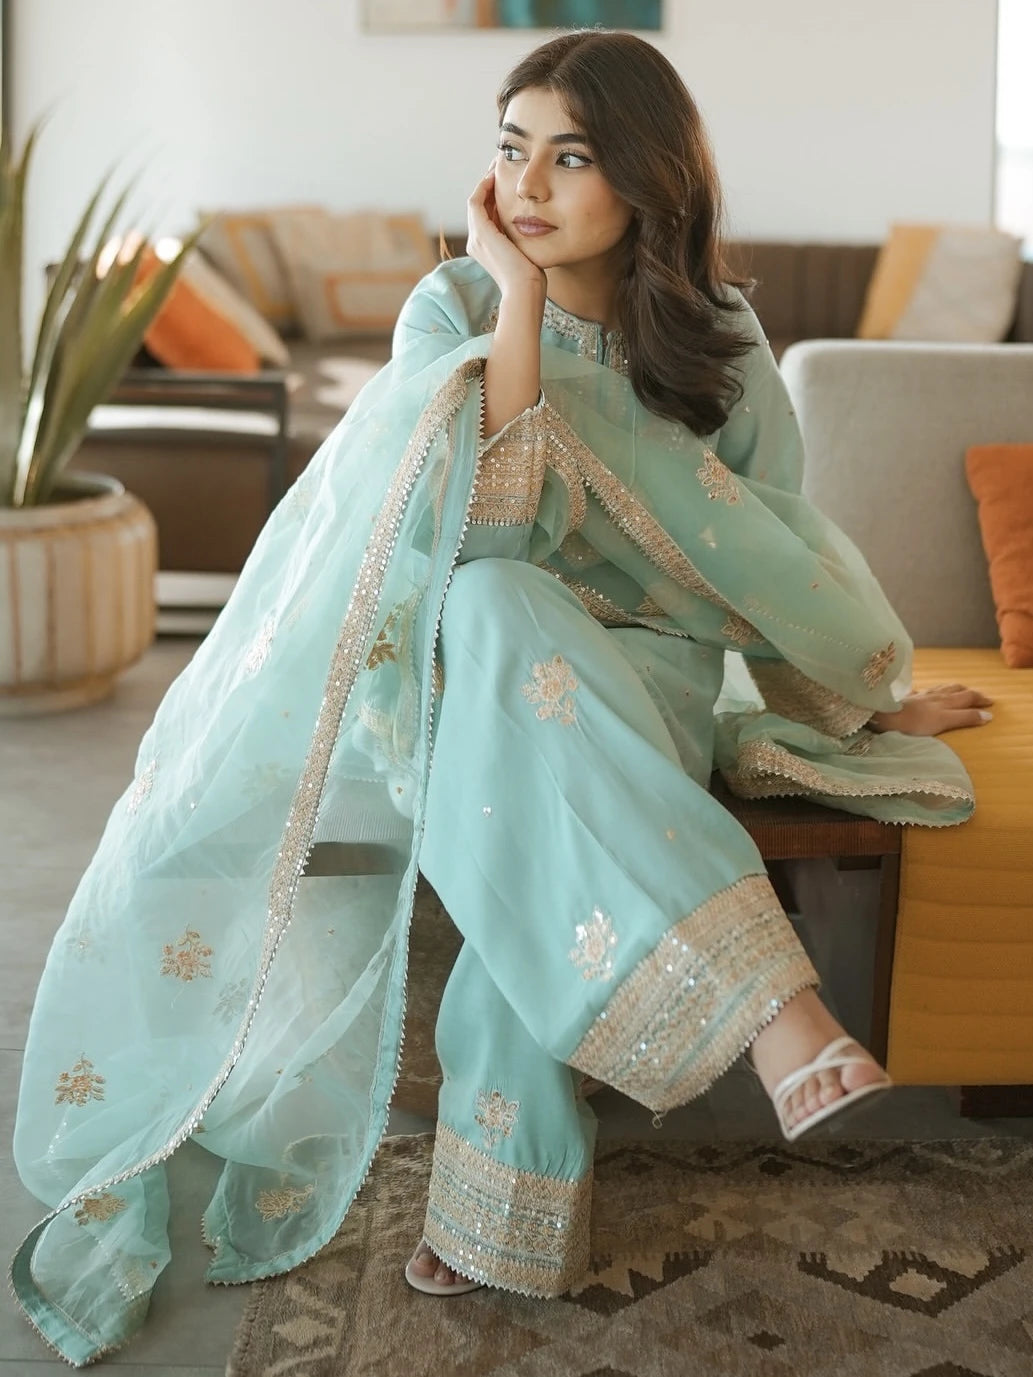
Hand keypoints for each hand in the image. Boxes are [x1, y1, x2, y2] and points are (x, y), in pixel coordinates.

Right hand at [467, 165, 545, 298]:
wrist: (525, 291)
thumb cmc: (532, 279)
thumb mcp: (527, 253)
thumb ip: (525, 238)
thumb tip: (537, 224)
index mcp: (486, 248)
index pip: (488, 215)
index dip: (496, 196)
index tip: (508, 180)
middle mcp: (476, 242)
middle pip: (480, 205)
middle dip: (490, 185)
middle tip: (501, 166)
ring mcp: (476, 238)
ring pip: (476, 200)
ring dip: (486, 181)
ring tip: (498, 165)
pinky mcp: (481, 233)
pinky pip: (476, 201)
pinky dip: (484, 186)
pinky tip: (496, 174)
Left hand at [869, 683, 993, 736]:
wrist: (886, 716)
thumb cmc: (914, 722)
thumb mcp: (944, 721)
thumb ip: (965, 718)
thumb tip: (987, 716)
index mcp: (945, 701)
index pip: (967, 697)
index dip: (980, 699)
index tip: (991, 703)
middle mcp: (934, 696)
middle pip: (956, 690)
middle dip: (970, 692)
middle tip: (980, 695)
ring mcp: (919, 696)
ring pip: (939, 688)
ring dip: (952, 688)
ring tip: (958, 688)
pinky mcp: (905, 700)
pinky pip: (918, 692)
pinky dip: (925, 691)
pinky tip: (921, 692)